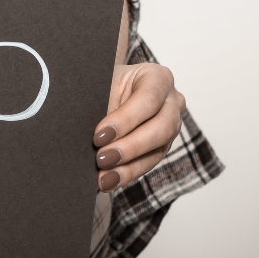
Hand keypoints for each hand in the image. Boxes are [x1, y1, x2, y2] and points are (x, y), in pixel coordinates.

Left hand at [92, 63, 184, 192]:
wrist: (108, 88)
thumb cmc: (105, 82)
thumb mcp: (102, 83)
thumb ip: (102, 103)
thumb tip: (86, 129)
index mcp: (157, 77)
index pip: (148, 99)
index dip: (125, 120)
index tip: (99, 135)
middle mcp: (171, 100)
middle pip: (161, 127)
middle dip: (130, 147)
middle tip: (102, 158)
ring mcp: (171, 125)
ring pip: (157, 150)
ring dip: (128, 167)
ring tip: (104, 177)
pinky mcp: (162, 146)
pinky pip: (149, 162)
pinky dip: (127, 172)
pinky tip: (109, 180)